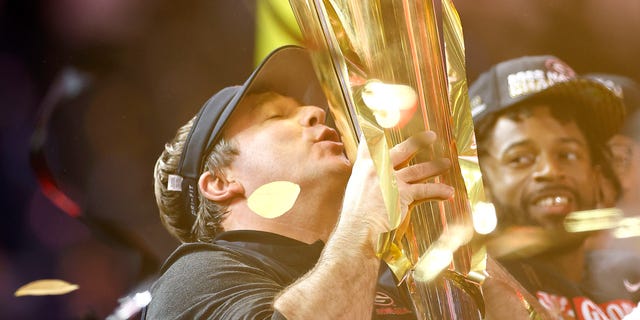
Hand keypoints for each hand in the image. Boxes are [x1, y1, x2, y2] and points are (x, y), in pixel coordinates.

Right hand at [339, 131, 453, 252]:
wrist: (356, 230)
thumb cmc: (355, 216)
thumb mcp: (356, 191)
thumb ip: (367, 181)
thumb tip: (374, 180)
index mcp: (363, 167)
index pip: (370, 142)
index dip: (378, 129)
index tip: (385, 119)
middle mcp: (377, 169)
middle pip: (401, 150)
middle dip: (418, 142)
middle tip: (431, 136)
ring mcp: (390, 180)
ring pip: (417, 170)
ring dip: (434, 166)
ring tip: (446, 163)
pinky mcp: (403, 194)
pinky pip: (424, 190)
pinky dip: (438, 191)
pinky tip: (448, 192)